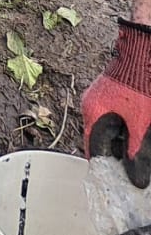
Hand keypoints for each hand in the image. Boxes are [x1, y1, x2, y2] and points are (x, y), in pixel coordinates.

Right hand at [84, 21, 150, 188]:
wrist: (143, 52)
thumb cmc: (140, 84)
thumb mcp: (141, 123)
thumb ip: (136, 151)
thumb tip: (135, 177)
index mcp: (93, 113)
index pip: (93, 150)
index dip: (106, 168)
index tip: (117, 182)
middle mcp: (92, 106)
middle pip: (101, 141)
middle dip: (117, 156)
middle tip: (132, 170)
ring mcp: (101, 99)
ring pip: (109, 131)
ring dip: (122, 143)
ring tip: (137, 154)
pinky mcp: (112, 95)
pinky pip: (114, 120)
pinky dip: (125, 131)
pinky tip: (137, 136)